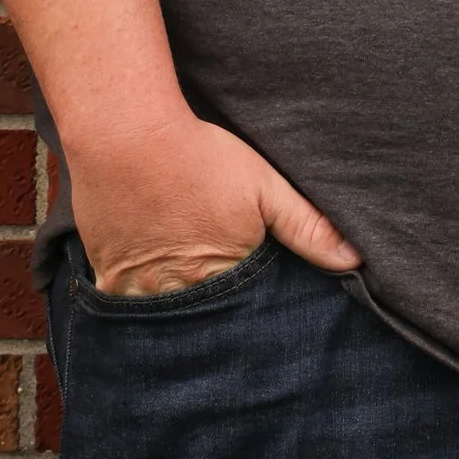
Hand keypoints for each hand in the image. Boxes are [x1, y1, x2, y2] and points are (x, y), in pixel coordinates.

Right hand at [66, 108, 359, 296]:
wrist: (127, 136)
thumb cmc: (200, 158)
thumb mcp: (265, 187)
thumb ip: (307, 227)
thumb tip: (353, 261)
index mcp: (223, 274)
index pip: (245, 314)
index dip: (254, 311)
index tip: (261, 309)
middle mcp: (178, 292)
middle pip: (203, 322)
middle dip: (216, 322)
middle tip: (222, 307)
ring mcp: (137, 288)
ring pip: (163, 320)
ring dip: (176, 316)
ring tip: (186, 302)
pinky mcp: (106, 275)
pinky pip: (124, 308)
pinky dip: (139, 304)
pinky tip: (149, 290)